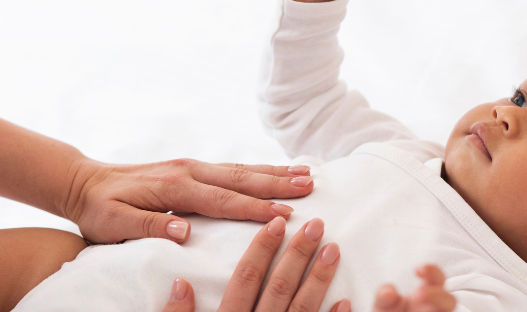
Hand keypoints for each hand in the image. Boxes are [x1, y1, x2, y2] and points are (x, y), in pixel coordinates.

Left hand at [67, 160, 314, 243]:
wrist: (84, 183)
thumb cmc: (99, 209)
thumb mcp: (114, 223)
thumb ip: (149, 225)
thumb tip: (185, 231)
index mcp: (174, 187)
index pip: (222, 201)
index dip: (254, 209)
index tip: (285, 214)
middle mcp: (188, 171)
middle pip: (240, 178)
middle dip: (277, 182)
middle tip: (311, 185)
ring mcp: (190, 167)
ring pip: (240, 170)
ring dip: (273, 172)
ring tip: (306, 173)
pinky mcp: (190, 169)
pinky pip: (230, 169)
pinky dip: (257, 170)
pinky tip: (275, 172)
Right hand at [163, 217, 352, 311]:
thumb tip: (180, 282)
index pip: (245, 280)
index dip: (261, 250)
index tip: (276, 223)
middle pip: (278, 288)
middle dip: (297, 255)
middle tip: (315, 225)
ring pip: (301, 310)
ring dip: (319, 280)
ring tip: (334, 250)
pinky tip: (347, 301)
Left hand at [371, 265, 455, 311]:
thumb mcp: (383, 303)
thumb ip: (384, 296)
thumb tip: (389, 293)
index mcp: (427, 293)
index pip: (438, 279)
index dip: (433, 272)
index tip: (417, 270)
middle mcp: (434, 307)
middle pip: (450, 301)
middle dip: (437, 296)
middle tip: (416, 295)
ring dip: (436, 305)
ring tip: (415, 304)